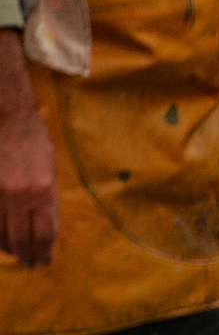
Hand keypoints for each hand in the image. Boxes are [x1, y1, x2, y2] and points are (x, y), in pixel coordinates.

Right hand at [0, 30, 57, 266]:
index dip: (45, 250)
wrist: (7, 119)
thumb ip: (48, 196)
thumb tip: (47, 221)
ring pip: (1, 234)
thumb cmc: (33, 140)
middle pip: (22, 238)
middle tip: (31, 263)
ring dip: (9, 248)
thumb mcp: (50, 168)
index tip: (46, 261)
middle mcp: (21, 197)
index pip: (45, 232)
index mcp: (44, 190)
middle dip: (27, 254)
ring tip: (17, 255)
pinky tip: (0, 242)